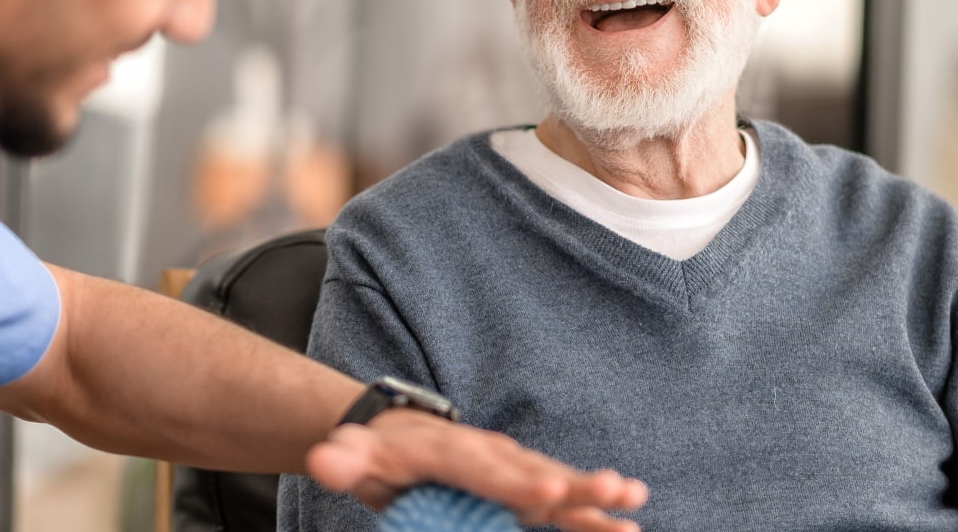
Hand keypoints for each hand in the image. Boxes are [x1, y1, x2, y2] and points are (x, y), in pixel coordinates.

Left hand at [306, 409, 648, 531]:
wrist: (397, 434)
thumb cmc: (377, 452)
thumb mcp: (353, 456)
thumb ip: (342, 460)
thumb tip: (323, 460)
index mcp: (451, 450)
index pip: (484, 469)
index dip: (515, 484)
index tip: (546, 497)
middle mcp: (490, 455)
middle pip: (533, 472)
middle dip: (573, 485)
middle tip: (611, 491)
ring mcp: (511, 467)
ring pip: (558, 482)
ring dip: (595, 493)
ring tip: (634, 501)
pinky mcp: (523, 484)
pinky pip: (562, 499)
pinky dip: (594, 509)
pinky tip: (630, 523)